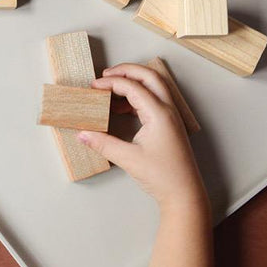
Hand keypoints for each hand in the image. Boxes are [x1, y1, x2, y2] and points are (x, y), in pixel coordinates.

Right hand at [78, 64, 206, 211]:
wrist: (185, 195)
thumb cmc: (162, 177)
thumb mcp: (128, 159)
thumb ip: (103, 143)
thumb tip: (82, 133)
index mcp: (159, 114)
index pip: (133, 87)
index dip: (111, 83)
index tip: (94, 86)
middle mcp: (168, 110)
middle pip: (149, 76)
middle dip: (126, 70)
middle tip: (105, 74)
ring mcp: (170, 117)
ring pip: (153, 87)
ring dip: (132, 82)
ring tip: (110, 89)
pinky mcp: (169, 125)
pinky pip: (153, 100)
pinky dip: (136, 97)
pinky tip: (120, 108)